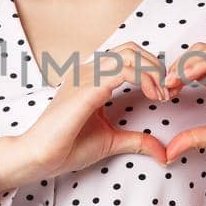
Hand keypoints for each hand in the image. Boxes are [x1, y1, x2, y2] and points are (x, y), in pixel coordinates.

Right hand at [0, 41, 170, 190]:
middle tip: (167, 92)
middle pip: (131, 49)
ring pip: (130, 54)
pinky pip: (124, 69)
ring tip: (161, 95)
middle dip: (156, 67)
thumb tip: (162, 151)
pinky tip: (153, 96)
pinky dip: (145, 78)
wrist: (39, 157)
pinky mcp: (87, 87)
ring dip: (153, 72)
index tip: (163, 95)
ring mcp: (86, 75)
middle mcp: (87, 70)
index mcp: (90, 77)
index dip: (151, 70)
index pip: (127, 56)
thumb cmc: (66, 147)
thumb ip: (136, 140)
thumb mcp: (111, 141)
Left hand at [158, 42, 205, 172]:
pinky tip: (186, 79)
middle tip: (164, 86)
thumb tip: (168, 151)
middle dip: (176, 66)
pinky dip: (200, 66)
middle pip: (197, 53)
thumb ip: (192, 139)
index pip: (194, 66)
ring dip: (184, 64)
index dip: (175, 75)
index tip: (162, 93)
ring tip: (171, 82)